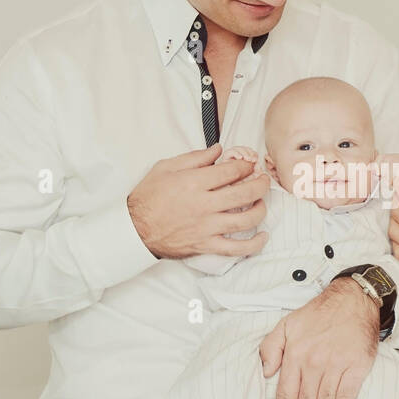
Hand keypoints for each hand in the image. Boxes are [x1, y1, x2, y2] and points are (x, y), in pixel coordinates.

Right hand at [126, 143, 269, 258]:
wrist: (134, 229)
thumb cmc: (148, 198)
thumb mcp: (166, 167)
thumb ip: (194, 158)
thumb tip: (217, 150)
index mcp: (194, 183)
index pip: (231, 171)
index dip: (246, 166)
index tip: (249, 165)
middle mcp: (203, 205)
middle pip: (244, 193)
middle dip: (260, 184)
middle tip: (263, 180)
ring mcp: (207, 227)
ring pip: (245, 220)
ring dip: (260, 209)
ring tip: (261, 202)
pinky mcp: (206, 245)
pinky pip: (236, 248)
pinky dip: (253, 244)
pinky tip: (262, 237)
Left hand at [260, 278, 379, 398]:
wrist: (352, 300)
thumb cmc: (319, 314)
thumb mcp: (286, 324)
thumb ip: (271, 347)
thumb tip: (265, 373)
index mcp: (295, 354)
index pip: (287, 393)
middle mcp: (314, 362)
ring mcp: (336, 365)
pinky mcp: (356, 366)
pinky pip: (347, 396)